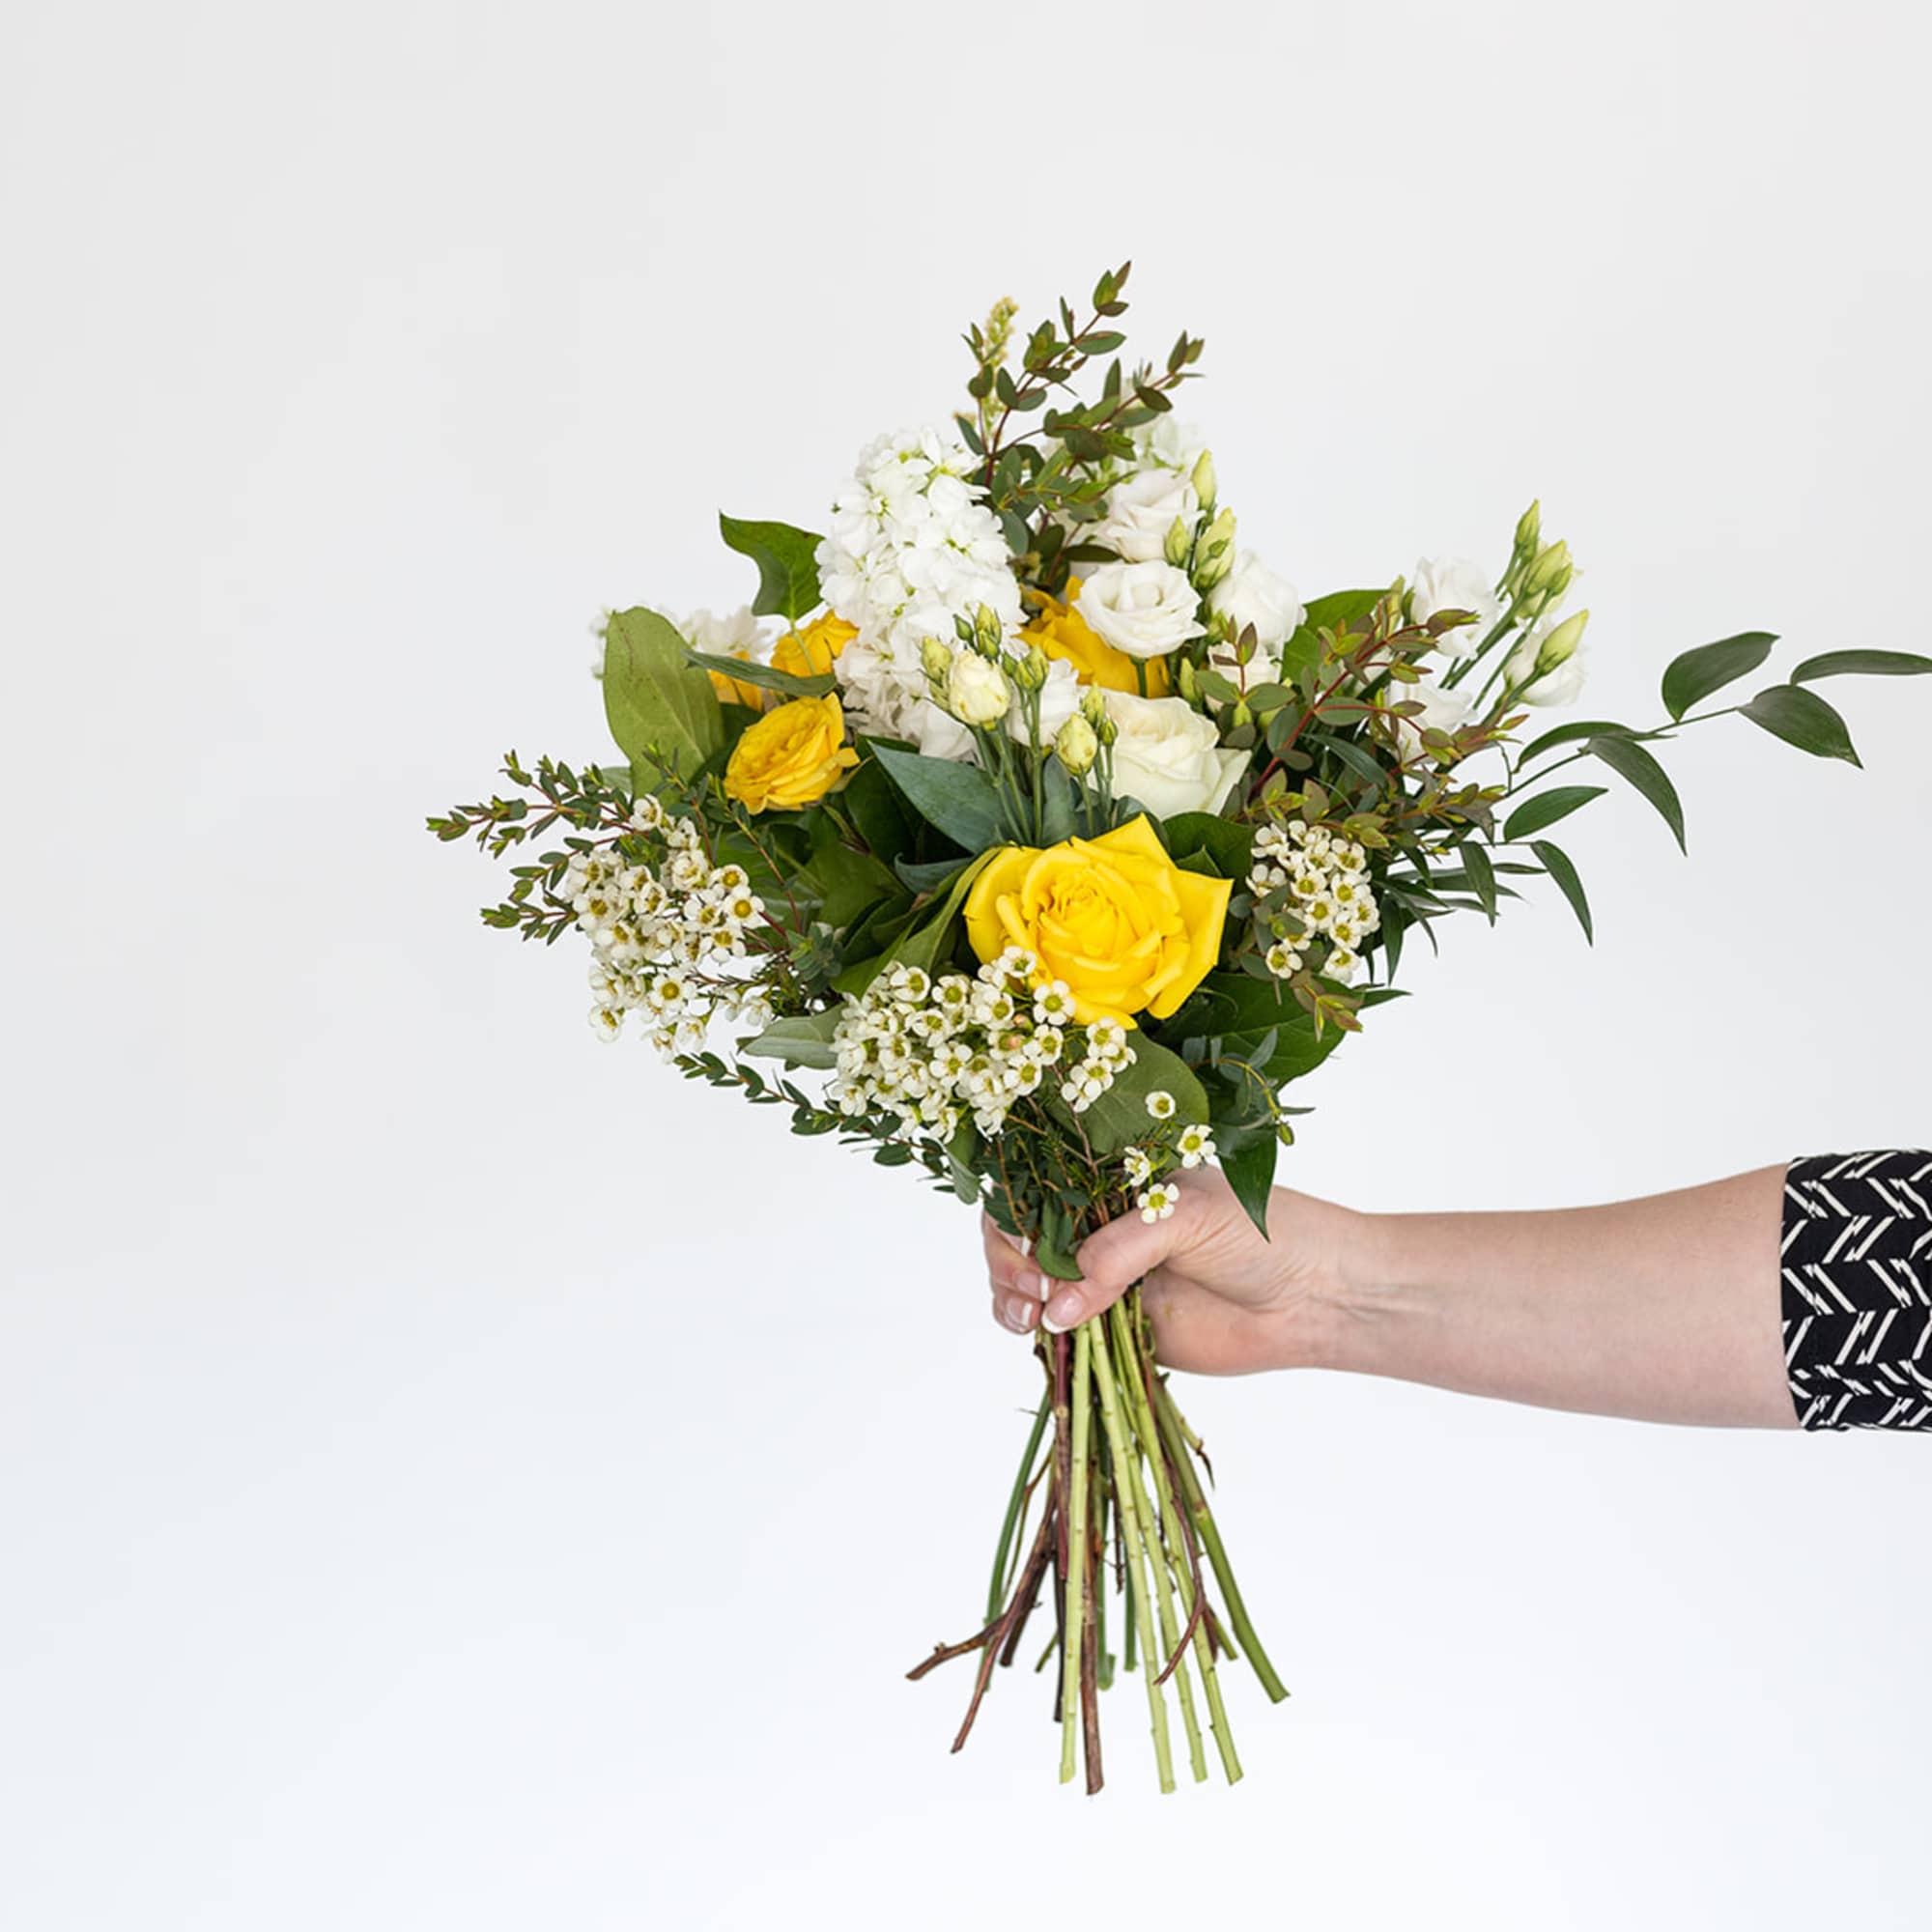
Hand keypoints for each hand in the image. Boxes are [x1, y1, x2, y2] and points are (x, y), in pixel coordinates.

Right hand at [981, 1167, 1357, 1374]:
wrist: (1314, 1298)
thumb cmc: (1263, 1234)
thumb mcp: (1186, 1216)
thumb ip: (1119, 1251)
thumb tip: (1057, 1305)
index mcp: (1112, 1180)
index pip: (1035, 1184)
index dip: (1014, 1211)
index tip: (1026, 1242)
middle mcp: (1099, 1226)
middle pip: (1018, 1236)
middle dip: (1008, 1261)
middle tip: (1032, 1288)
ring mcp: (1103, 1279)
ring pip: (1026, 1288)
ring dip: (1012, 1300)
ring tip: (1035, 1319)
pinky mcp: (1115, 1330)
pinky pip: (1058, 1335)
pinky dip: (1039, 1338)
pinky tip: (1046, 1337)